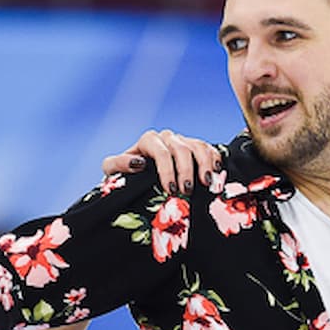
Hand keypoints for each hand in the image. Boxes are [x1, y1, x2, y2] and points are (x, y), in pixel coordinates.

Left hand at [101, 128, 220, 195]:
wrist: (137, 180)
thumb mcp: (113, 171)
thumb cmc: (125, 176)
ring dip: (204, 165)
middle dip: (185, 171)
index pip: (160, 151)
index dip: (167, 169)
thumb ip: (117, 164)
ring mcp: (183, 142)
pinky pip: (209, 149)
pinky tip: (216, 173)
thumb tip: (138, 163)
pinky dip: (215, 159)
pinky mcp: (196, 149)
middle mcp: (167, 138)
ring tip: (206, 184)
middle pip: (181, 149)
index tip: (170, 189)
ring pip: (198, 147)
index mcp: (148, 141)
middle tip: (186, 191)